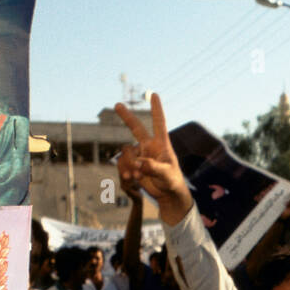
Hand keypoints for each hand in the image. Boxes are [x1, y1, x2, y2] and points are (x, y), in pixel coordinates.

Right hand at [114, 94, 192, 224]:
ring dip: (129, 164)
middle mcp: (149, 146)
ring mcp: (139, 155)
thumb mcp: (166, 175)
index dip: (156, 109)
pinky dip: (124, 170)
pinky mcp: (132, 164)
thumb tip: (140, 163)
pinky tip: (132, 179)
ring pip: (126, 152)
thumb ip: (154, 168)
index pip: (159, 123)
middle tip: (117, 104)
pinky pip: (122, 163)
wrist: (166, 194)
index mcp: (161, 144)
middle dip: (126, 116)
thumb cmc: (172, 182)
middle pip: (136, 127)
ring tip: (138, 176)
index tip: (154, 94)